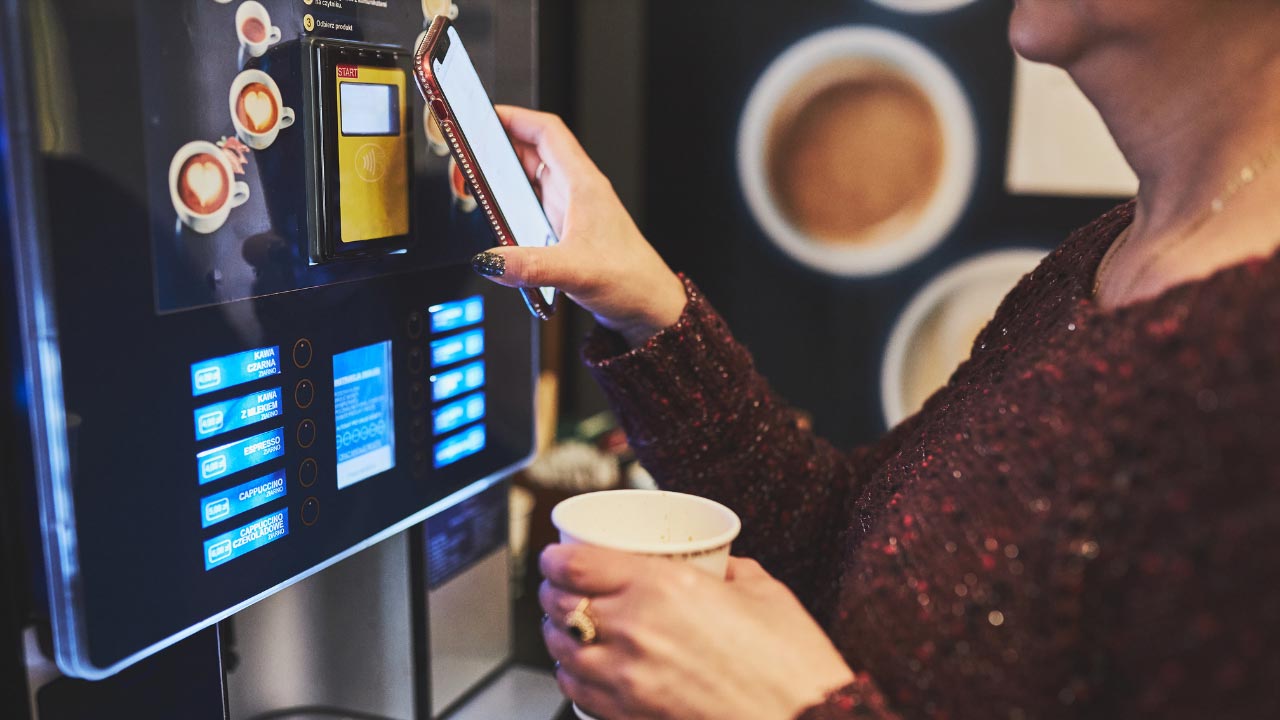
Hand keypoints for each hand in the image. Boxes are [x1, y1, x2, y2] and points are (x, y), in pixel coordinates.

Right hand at [477, 106, 686, 346]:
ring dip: (501, 174)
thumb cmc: (629, 280)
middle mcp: (577, 191)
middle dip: (495, 147)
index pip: (547, 131)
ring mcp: (571, 209)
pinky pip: (533, 202)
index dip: (513, 116)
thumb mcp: (574, 270)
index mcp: (583, 184)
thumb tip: (489, 260)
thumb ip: (528, 265)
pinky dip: (511, 201)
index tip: (480, 116)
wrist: (649, 305)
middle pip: (532, 150)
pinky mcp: (567, 229)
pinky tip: (496, 216)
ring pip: (531, 176)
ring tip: (472, 183)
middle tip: (464, 160)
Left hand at [538, 544, 854, 719]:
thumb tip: (718, 562)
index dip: (555, 556)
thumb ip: (730, 570)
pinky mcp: (630, 717)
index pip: (576, 564)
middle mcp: (635, 630)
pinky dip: (571, 675)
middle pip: (560, 604)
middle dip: (552, 591)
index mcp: (663, 587)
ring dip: (556, 633)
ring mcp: (628, 680)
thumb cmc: (793, 664)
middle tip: (560, 586)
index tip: (556, 554)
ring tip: (566, 626)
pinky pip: (577, 693)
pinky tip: (582, 668)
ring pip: (560, 650)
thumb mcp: (764, 593)